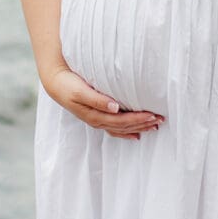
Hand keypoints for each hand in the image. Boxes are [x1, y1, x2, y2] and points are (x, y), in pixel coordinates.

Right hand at [43, 66, 164, 139]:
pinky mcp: (97, 116)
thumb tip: (115, 107)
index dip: (138, 119)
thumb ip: (97, 100)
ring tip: (154, 125)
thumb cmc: (69, 85)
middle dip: (143, 124)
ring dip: (138, 127)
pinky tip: (136, 134)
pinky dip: (127, 132)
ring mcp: (97, 120)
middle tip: (161, 119)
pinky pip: (115, 128)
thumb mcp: (81, 91)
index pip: (122, 121)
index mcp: (96, 116)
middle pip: (125, 126)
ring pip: (122, 128)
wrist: (56, 83)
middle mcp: (98, 120)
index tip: (153, 115)